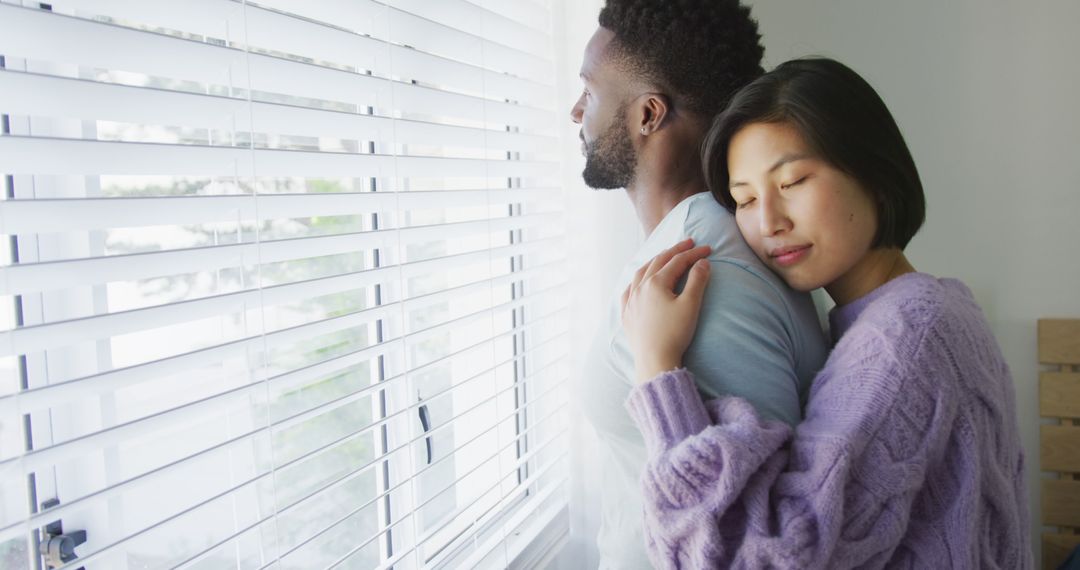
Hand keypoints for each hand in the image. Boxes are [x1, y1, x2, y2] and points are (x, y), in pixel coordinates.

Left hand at [620, 238, 711, 383]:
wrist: (654, 360)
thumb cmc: (674, 334)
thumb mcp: (691, 305)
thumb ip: (698, 280)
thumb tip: (702, 262)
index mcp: (656, 283)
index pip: (677, 261)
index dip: (694, 253)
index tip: (708, 249)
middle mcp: (640, 288)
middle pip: (658, 262)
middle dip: (675, 251)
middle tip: (689, 243)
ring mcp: (631, 301)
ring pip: (641, 273)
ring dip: (655, 261)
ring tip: (665, 257)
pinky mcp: (626, 315)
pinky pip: (628, 290)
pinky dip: (636, 281)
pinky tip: (639, 283)